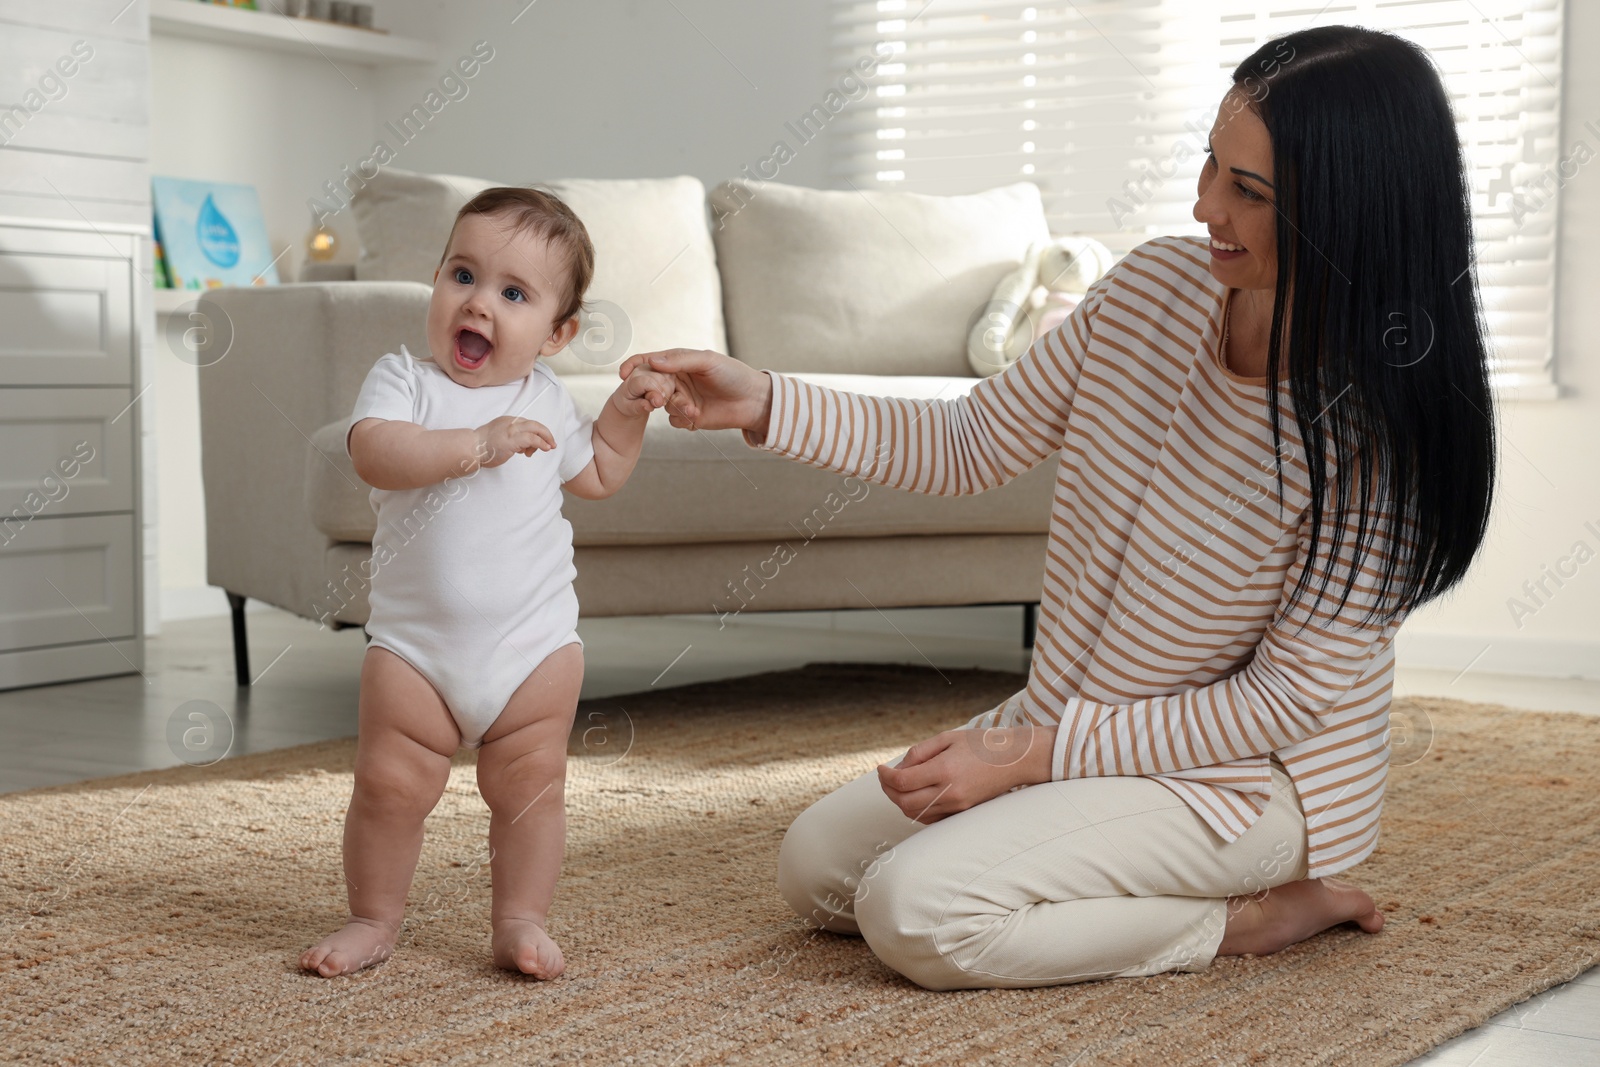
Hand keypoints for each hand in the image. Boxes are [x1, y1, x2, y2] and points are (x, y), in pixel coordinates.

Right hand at [473, 415, 553, 468]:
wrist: (472, 448)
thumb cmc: (483, 447)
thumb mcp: (500, 439)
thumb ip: (513, 440)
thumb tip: (525, 448)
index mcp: (508, 421)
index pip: (528, 424)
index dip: (537, 433)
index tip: (541, 443)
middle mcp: (511, 422)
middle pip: (534, 424)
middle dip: (546, 433)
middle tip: (552, 444)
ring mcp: (511, 430)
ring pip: (536, 428)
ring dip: (546, 438)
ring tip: (547, 448)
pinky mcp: (512, 439)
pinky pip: (532, 438)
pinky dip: (541, 443)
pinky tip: (544, 448)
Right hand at [616, 348, 771, 436]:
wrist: (753, 401)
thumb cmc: (733, 374)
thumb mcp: (707, 361)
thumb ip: (680, 360)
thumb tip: (653, 361)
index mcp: (679, 362)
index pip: (649, 362)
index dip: (634, 366)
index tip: (623, 374)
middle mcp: (677, 380)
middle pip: (651, 386)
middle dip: (655, 392)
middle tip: (662, 398)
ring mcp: (682, 399)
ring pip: (661, 405)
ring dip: (674, 407)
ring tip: (693, 408)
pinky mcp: (688, 417)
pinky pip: (673, 420)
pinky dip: (682, 419)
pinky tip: (697, 417)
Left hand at [876, 725, 1053, 822]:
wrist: (1014, 760)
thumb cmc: (980, 744)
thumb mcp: (948, 739)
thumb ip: (919, 753)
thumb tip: (899, 768)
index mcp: (945, 770)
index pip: (902, 782)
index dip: (885, 776)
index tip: (881, 768)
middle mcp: (950, 793)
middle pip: (904, 803)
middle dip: (888, 791)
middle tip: (885, 778)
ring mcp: (957, 806)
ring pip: (915, 814)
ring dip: (900, 801)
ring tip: (898, 785)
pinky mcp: (962, 813)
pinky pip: (930, 819)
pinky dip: (916, 810)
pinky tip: (915, 795)